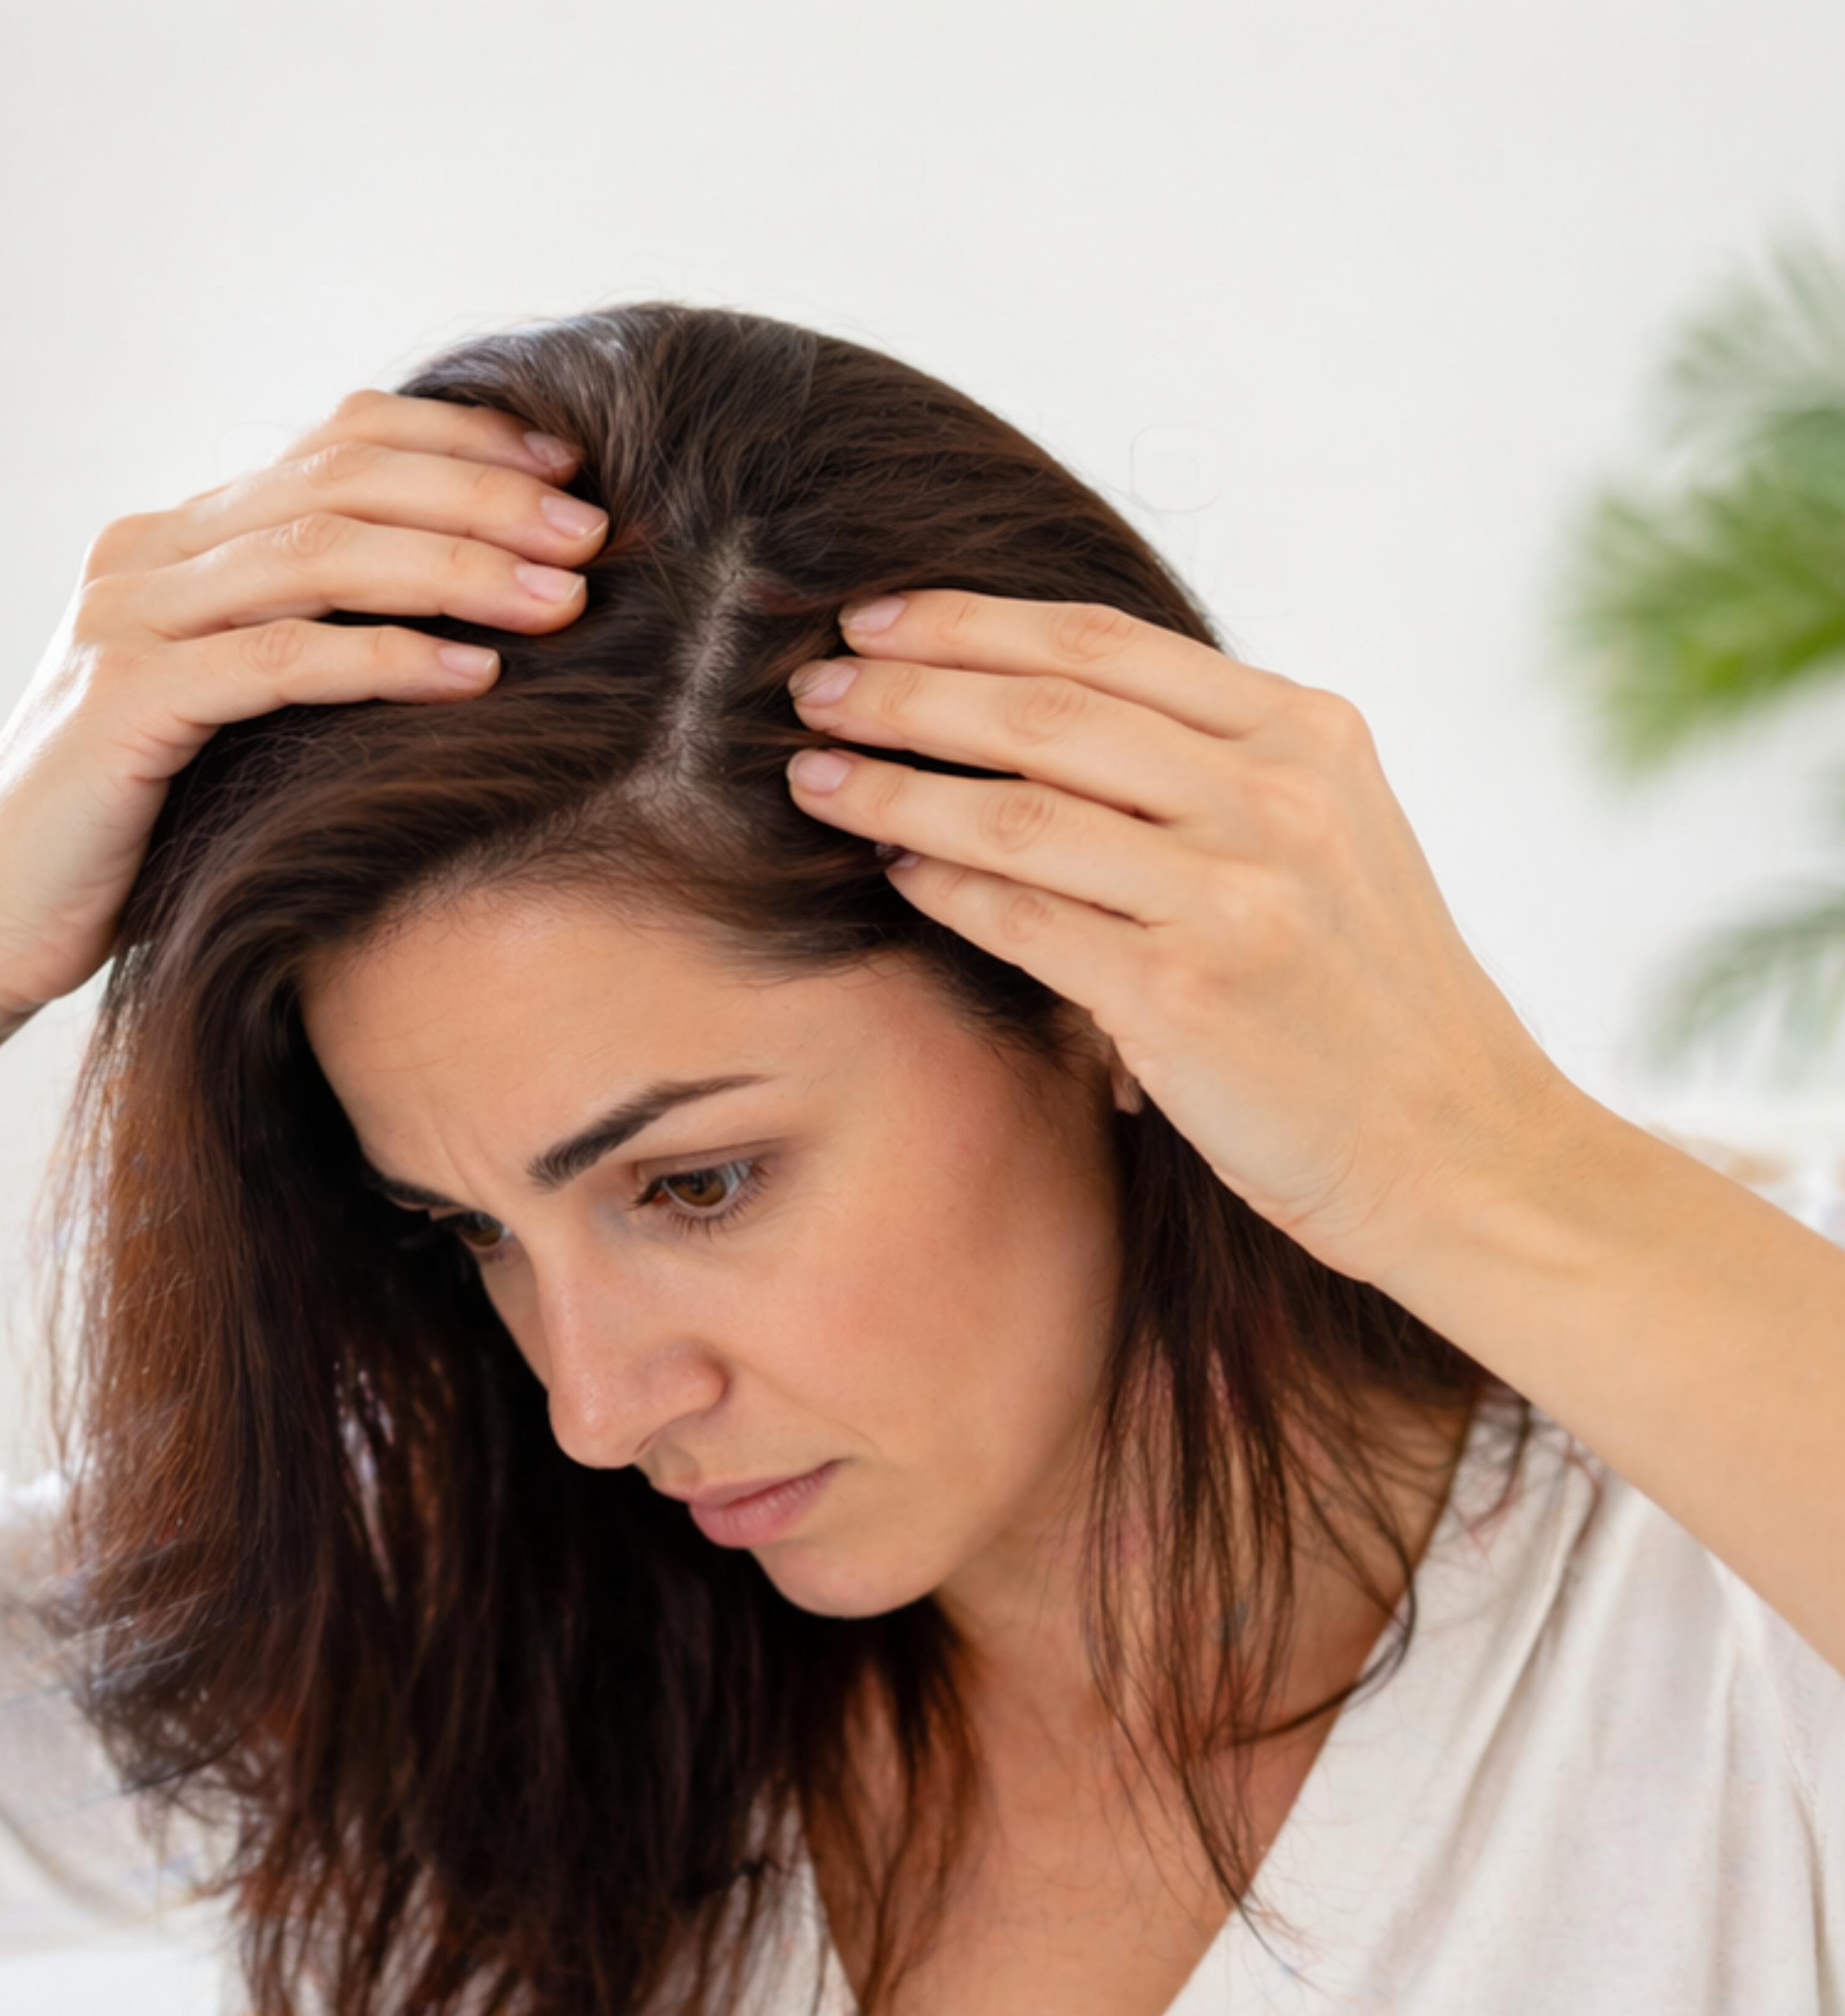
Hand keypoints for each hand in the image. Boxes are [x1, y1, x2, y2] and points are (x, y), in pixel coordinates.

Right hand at [0, 392, 609, 1026]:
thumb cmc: (134, 830)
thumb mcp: (227, 707)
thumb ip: (302, 638)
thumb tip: (465, 607)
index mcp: (172, 538)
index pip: (332, 444)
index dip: (457, 444)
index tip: (567, 478)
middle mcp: (143, 557)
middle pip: (336, 482)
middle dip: (478, 499)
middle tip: (590, 537)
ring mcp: (123, 623)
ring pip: (315, 556)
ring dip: (454, 568)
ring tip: (562, 601)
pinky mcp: (122, 707)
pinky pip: (278, 661)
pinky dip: (384, 659)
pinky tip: (473, 674)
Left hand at [779, 591, 1578, 1285]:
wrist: (1457, 1145)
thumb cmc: (1363, 994)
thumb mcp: (1324, 835)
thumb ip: (1211, 763)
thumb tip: (1033, 703)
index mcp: (1307, 734)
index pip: (1104, 643)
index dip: (971, 621)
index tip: (875, 617)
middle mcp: (1276, 797)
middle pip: (1043, 712)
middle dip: (909, 692)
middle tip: (811, 687)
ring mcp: (1234, 894)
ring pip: (1015, 813)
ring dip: (894, 787)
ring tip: (814, 774)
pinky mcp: (1184, 992)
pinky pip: (1023, 919)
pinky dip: (942, 887)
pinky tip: (888, 868)